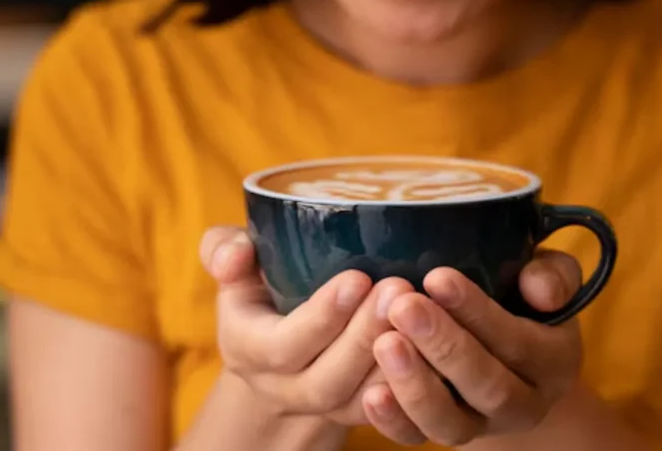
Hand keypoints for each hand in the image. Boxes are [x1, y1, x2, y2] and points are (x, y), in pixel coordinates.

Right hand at [200, 226, 414, 425]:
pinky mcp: (358, 411)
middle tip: (399, 290)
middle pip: (326, 381)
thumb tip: (236, 254)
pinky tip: (437, 344)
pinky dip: (414, 383)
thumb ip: (224, 250)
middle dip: (364, 336)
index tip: (357, 279)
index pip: (283, 346)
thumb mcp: (236, 265)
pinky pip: (389, 412)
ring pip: (360, 400)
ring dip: (394, 360)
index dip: (321, 318)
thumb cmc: (261, 285)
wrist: (283, 339)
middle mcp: (282, 388)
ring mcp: (323, 406)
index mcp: (247, 349)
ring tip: (422, 311)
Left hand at [362, 250, 583, 446]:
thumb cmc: (523, 298)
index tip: (437, 277)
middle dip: (442, 345)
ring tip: (384, 343)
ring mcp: (482, 425)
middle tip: (403, 306)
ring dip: (416, 386)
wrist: (508, 351)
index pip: (518, 341)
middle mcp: (524, 403)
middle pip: (486, 385)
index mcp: (554, 361)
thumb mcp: (549, 277)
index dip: (477, 312)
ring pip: (451, 423)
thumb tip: (541, 290)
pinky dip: (394, 420)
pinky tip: (370, 393)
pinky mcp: (444, 434)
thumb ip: (554, 276)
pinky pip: (418, 438)